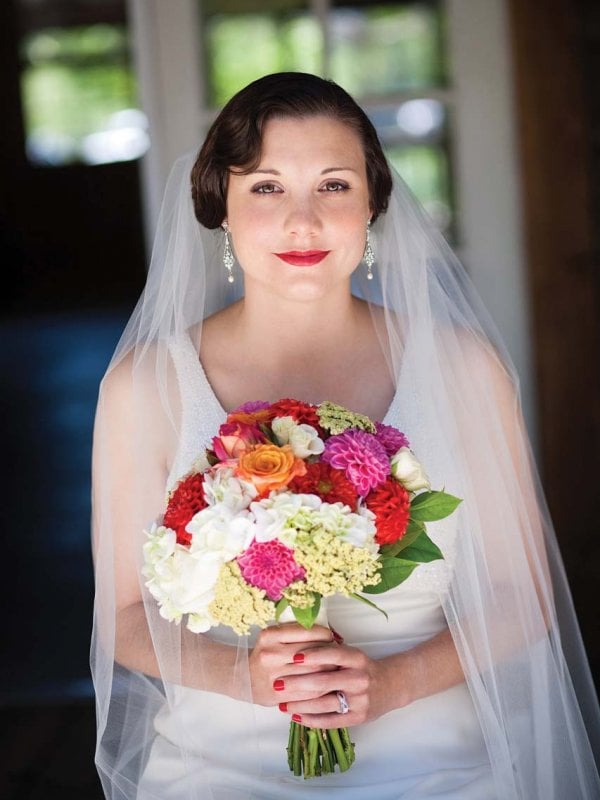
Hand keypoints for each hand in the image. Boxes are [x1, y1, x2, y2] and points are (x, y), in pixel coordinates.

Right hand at [249, 623, 336, 706]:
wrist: (244, 677)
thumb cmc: (266, 654)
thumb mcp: (275, 636)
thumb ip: (297, 632)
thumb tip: (330, 633)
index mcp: (270, 635)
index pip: (306, 632)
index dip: (324, 635)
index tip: (331, 637)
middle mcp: (270, 654)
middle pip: (313, 655)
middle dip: (331, 655)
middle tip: (338, 655)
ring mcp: (273, 676)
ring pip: (313, 674)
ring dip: (330, 672)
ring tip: (336, 669)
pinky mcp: (278, 695)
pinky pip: (308, 693)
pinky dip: (323, 689)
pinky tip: (328, 685)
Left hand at [273, 643, 412, 728]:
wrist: (391, 686)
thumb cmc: (363, 667)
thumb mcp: (352, 653)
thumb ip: (330, 651)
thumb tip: (298, 644)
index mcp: (357, 658)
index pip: (332, 654)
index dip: (312, 655)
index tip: (292, 657)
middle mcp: (359, 679)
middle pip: (323, 682)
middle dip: (296, 683)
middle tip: (277, 683)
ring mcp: (359, 701)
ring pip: (323, 704)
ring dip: (299, 705)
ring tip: (281, 703)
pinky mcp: (358, 718)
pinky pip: (329, 721)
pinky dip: (310, 720)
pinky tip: (295, 717)